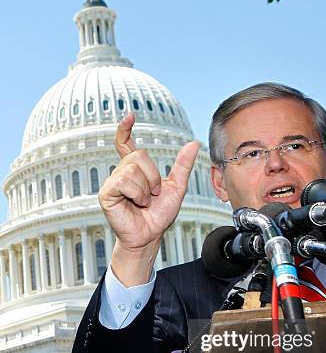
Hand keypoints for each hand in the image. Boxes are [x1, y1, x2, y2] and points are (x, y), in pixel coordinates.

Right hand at [99, 113, 199, 283]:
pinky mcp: (106, 193)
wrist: (150, 236)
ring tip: (144, 201)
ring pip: (133, 168)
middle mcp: (121, 172)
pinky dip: (137, 193)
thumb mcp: (176, 187)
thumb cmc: (159, 215)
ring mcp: (112, 182)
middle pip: (140, 155)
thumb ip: (182, 166)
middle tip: (152, 194)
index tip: (129, 116)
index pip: (126, 143)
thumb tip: (193, 144)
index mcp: (135, 170)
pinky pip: (125, 181)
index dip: (125, 129)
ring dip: (146, 188)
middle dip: (153, 176)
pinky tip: (136, 204)